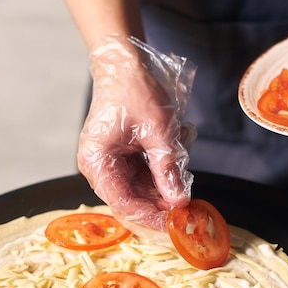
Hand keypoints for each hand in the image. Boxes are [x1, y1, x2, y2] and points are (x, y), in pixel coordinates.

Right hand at [78, 36, 196, 231]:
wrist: (125, 64)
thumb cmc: (135, 90)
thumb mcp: (158, 131)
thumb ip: (167, 168)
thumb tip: (178, 201)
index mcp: (97, 162)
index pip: (123, 203)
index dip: (150, 216)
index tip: (176, 223)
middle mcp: (99, 166)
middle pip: (132, 199)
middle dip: (163, 200)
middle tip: (191, 205)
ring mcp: (110, 162)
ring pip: (142, 187)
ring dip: (167, 179)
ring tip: (181, 153)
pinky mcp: (122, 156)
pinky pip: (145, 173)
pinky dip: (164, 166)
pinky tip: (176, 145)